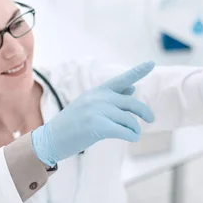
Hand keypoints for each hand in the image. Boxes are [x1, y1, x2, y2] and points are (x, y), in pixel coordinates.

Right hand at [31, 62, 155, 166]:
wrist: (51, 139)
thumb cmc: (71, 124)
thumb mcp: (89, 105)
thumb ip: (111, 97)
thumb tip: (132, 88)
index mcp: (97, 92)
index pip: (121, 79)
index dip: (138, 71)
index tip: (151, 63)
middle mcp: (98, 98)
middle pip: (131, 103)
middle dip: (144, 111)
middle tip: (151, 119)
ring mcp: (97, 111)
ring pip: (128, 119)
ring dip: (135, 128)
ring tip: (135, 134)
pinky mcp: (97, 126)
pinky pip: (123, 131)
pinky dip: (131, 136)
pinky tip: (132, 138)